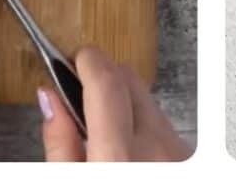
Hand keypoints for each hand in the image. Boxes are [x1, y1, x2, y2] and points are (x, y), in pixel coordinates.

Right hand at [40, 46, 190, 161]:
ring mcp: (176, 148)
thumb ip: (59, 143)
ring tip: (100, 126)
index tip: (73, 59)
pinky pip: (161, 117)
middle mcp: (155, 147)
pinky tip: (126, 142)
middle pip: (128, 78)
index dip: (87, 60)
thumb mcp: (70, 183)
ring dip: (121, 98)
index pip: (106, 82)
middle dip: (101, 76)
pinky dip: (140, 119)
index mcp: (118, 157)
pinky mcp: (185, 150)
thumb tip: (49, 97)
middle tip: (79, 93)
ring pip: (146, 95)